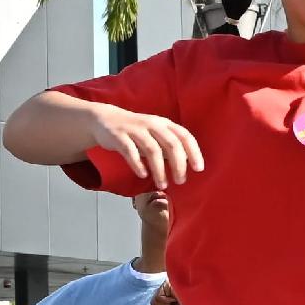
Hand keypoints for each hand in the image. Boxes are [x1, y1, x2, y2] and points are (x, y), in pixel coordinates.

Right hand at [88, 107, 203, 187]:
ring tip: (163, 184)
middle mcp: (152, 124)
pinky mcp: (119, 136)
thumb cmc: (135, 131)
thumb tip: (186, 164)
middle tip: (180, 181)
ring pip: (152, 149)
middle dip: (178, 164)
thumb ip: (169, 147)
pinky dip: (137, 164)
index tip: (198, 169)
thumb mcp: (156, 135)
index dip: (193, 152)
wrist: (105, 119)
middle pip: (171, 143)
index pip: (184, 136)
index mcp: (164, 124)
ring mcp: (135, 129)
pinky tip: (143, 175)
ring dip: (159, 169)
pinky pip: (130, 151)